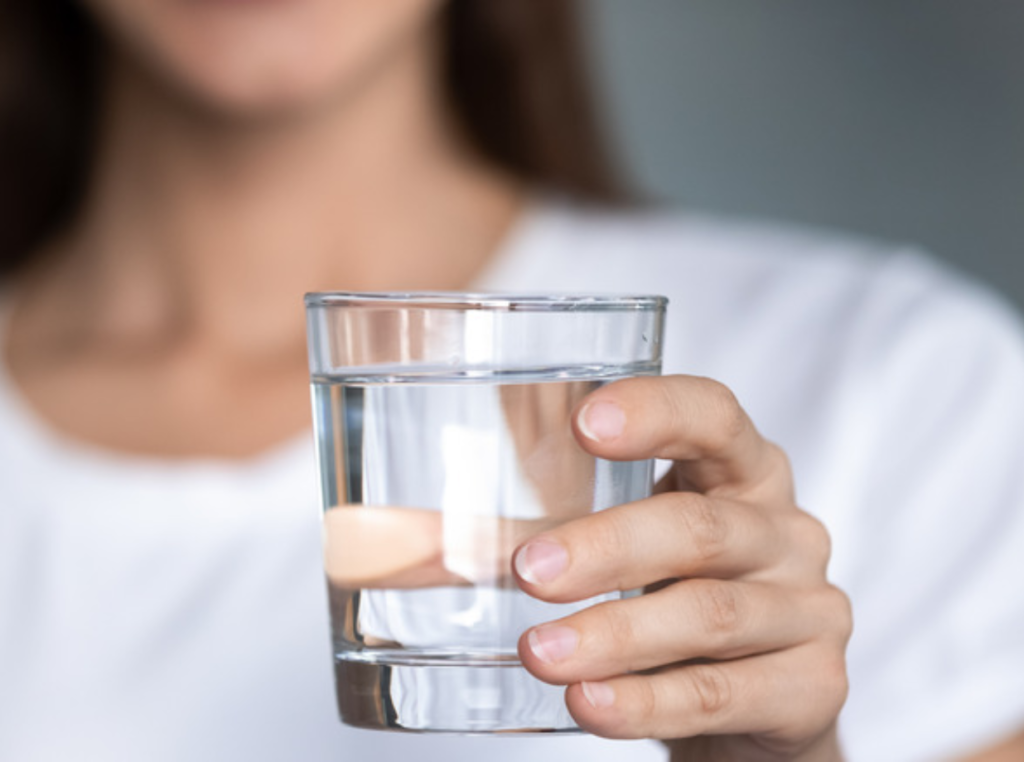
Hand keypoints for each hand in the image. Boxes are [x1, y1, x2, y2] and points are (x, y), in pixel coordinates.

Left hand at [513, 376, 851, 760]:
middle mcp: (786, 531)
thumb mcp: (635, 547)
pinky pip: (722, 693)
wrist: (757, 707)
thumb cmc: (677, 599)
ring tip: (540, 653)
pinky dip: (647, 702)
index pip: (715, 417)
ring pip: (709, 614)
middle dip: (608, 547)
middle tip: (530, 571)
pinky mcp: (813, 687)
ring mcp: (810, 609)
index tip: (584, 423)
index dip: (656, 412)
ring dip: (615, 634)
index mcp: (743, 473)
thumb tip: (405, 530)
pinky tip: (590, 704)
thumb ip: (548, 523)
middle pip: (702, 526)